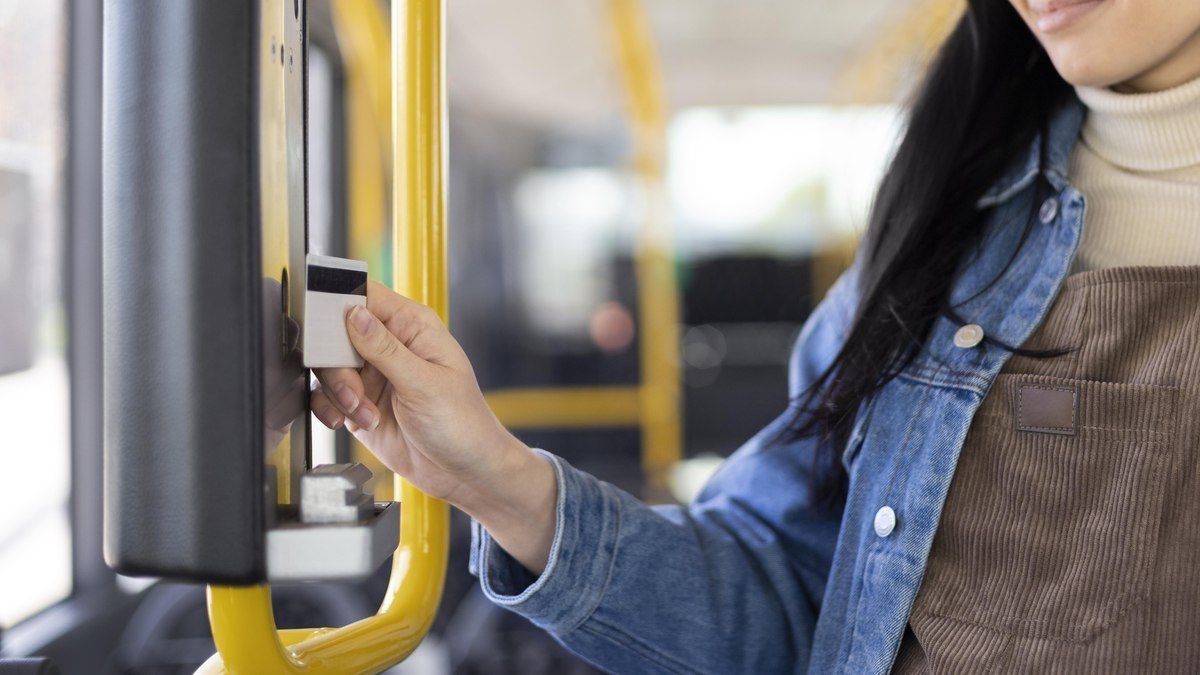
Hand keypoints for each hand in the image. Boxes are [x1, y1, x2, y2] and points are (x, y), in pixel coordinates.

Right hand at [311, 281, 555, 572]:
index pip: (365, 295)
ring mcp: (373, 374)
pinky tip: (353, 421)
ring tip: (364, 412)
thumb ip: (384, 348)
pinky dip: (331, 409)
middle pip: (335, 332)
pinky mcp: (359, 403)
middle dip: (337, 363)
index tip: (325, 326)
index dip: (339, 303)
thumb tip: (353, 313)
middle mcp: (389, 345)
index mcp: (411, 326)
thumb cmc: (463, 424)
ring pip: (328, 366)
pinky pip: (326, 395)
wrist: (465, 473)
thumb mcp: (424, 383)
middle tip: (354, 390)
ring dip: (339, 392)